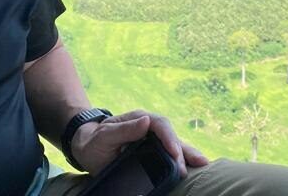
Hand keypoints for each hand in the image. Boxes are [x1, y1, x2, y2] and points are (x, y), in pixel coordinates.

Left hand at [70, 109, 209, 176]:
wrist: (85, 146)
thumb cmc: (94, 140)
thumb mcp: (104, 135)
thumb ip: (124, 129)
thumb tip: (146, 121)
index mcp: (138, 119)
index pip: (160, 124)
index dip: (170, 138)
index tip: (175, 154)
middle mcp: (148, 128)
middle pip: (171, 135)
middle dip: (184, 149)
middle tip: (194, 167)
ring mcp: (151, 141)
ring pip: (174, 145)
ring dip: (188, 154)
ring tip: (202, 165)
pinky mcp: (151, 153)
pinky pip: (169, 155)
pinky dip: (182, 161)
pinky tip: (193, 169)